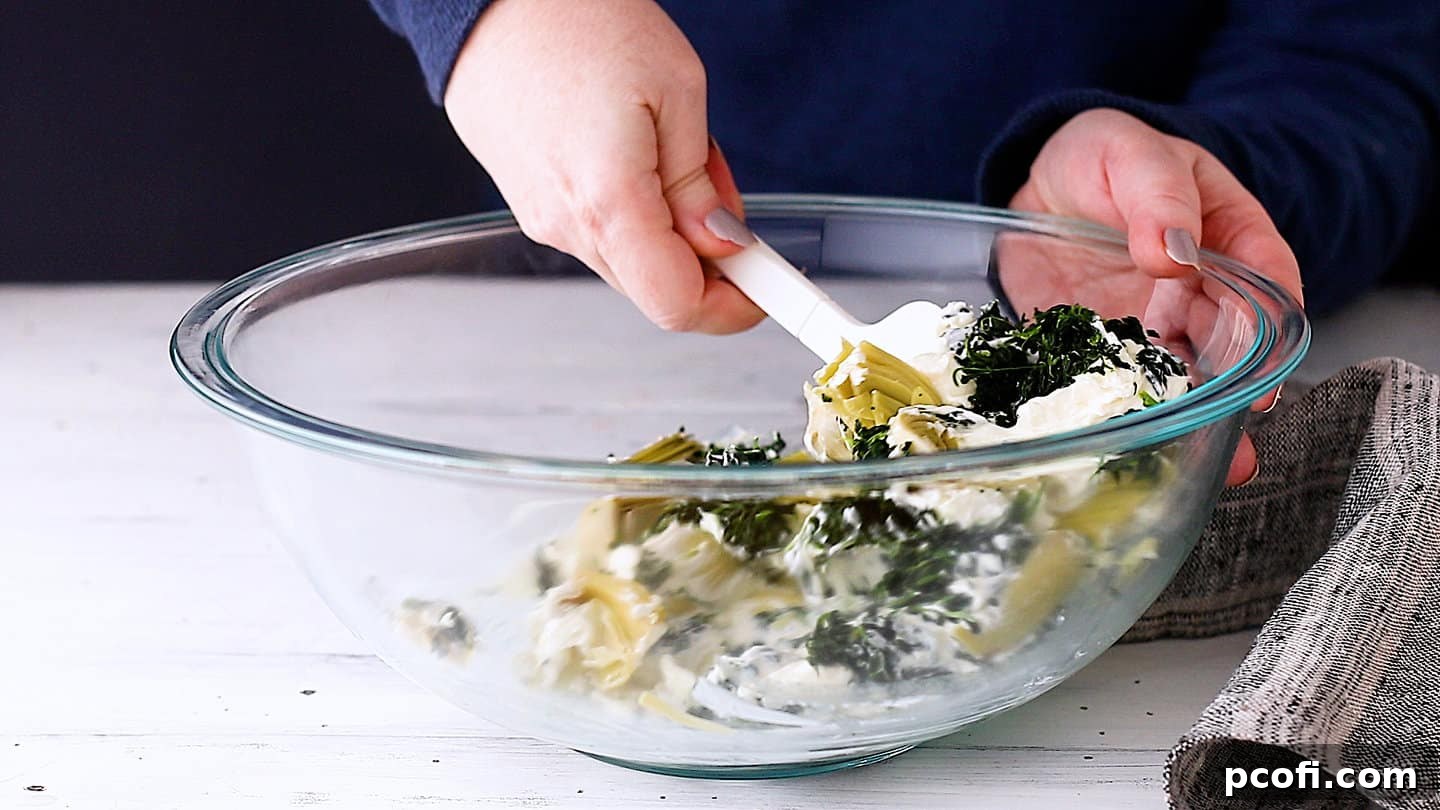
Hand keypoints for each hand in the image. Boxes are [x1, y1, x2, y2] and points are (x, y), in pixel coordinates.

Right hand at [444, 0, 760, 332]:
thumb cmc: (578, 18)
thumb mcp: (677, 89)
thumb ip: (700, 185)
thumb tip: (724, 246)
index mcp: (608, 204)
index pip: (678, 304)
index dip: (732, 307)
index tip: (766, 286)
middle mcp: (564, 225)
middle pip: (655, 286)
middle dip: (705, 257)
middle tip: (723, 192)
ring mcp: (538, 216)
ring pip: (626, 257)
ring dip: (666, 226)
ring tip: (667, 146)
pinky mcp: (525, 200)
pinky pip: (593, 229)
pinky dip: (628, 209)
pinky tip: (630, 148)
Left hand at [1009, 108, 1304, 485]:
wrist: (1033, 187)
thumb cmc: (1096, 157)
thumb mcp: (1125, 152)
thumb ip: (1155, 192)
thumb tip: (1173, 251)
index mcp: (1225, 231)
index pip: (1267, 274)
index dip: (1273, 317)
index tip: (1270, 357)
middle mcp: (1200, 288)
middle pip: (1234, 339)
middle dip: (1244, 385)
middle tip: (1243, 426)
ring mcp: (1154, 324)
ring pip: (1186, 373)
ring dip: (1200, 415)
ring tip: (1207, 458)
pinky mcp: (1108, 349)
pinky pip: (1124, 385)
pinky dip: (1132, 415)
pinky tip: (1133, 445)